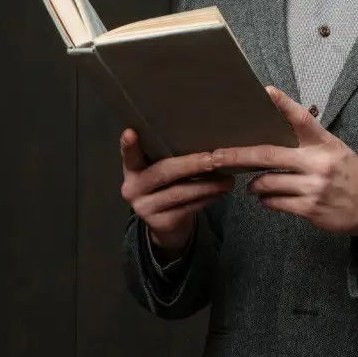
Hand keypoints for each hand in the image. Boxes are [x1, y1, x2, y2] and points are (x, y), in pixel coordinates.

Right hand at [120, 129, 234, 261]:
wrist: (165, 223)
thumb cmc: (167, 185)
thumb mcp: (161, 170)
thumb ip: (167, 157)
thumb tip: (203, 140)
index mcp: (132, 170)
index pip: (128, 155)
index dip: (128, 145)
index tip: (130, 133)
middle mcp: (132, 189)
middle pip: (163, 172)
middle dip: (191, 164)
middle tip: (214, 159)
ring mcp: (145, 208)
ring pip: (179, 193)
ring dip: (207, 185)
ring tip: (228, 179)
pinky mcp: (160, 223)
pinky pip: (187, 208)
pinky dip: (207, 198)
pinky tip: (221, 192)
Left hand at [212, 86, 357, 239]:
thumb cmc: (350, 174)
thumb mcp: (335, 149)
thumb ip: (308, 140)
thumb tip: (273, 132)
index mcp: (325, 143)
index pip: (302, 119)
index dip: (283, 104)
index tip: (266, 91)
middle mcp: (318, 163)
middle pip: (269, 155)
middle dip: (237, 155)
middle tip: (215, 156)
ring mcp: (314, 187)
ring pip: (267, 182)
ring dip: (254, 183)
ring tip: (254, 183)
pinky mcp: (310, 209)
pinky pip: (275, 202)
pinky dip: (266, 199)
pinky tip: (268, 197)